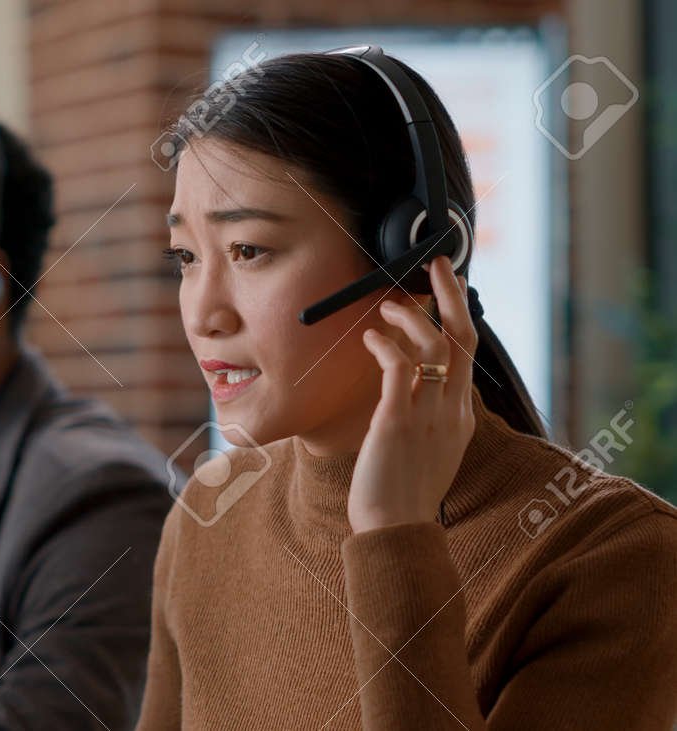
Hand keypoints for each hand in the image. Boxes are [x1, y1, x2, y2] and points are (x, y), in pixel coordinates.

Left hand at [349, 256, 477, 532]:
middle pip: (463, 338)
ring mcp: (429, 415)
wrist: (395, 530)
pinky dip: (387, 345)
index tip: (446, 290)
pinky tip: (371, 336)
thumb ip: (425, 418)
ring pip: (435, 346)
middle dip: (451, 295)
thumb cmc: (401, 494)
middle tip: (436, 264)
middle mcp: (452, 411)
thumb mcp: (425, 451)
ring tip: (388, 303)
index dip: (457, 316)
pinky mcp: (398, 421)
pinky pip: (400, 369)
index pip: (467, 354)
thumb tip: (408, 391)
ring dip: (411, 316)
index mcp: (461, 417)